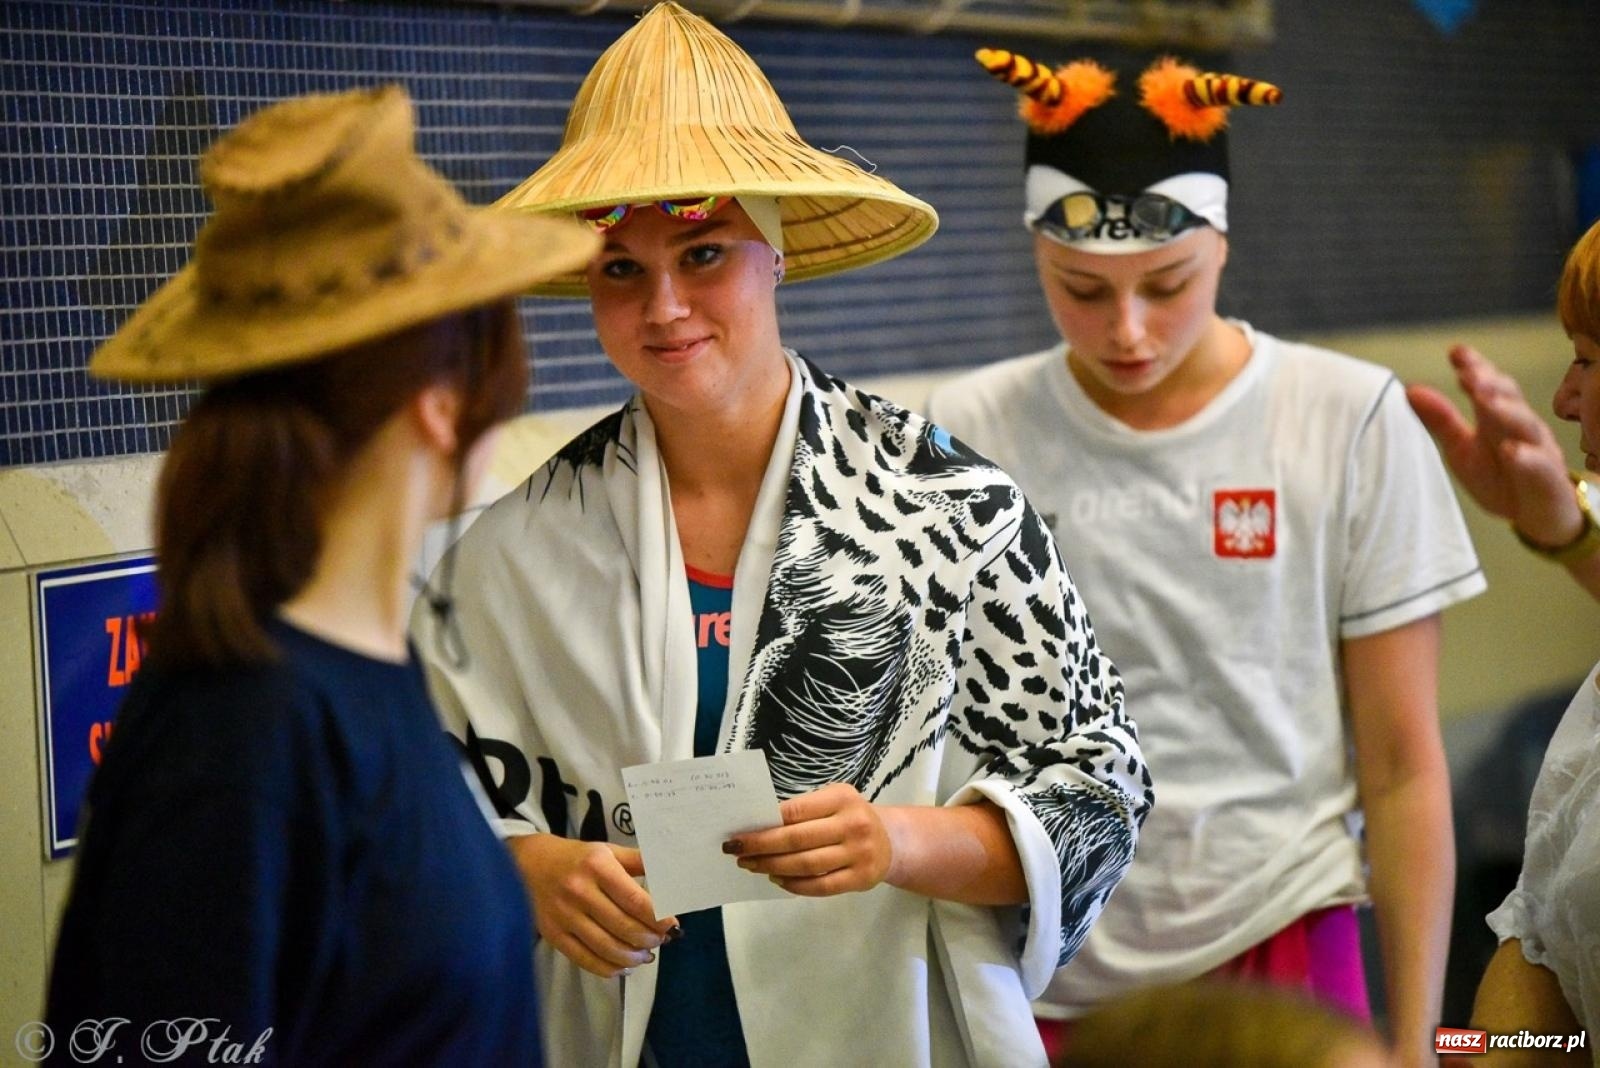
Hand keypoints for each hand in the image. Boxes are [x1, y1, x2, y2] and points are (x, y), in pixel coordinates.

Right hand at [508, 834, 677, 977]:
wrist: (527, 865)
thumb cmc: (576, 858)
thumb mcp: (608, 851)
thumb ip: (639, 862)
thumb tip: (671, 876)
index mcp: (598, 866)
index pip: (635, 900)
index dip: (658, 917)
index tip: (672, 924)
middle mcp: (580, 891)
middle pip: (624, 927)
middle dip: (649, 938)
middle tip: (661, 940)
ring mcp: (565, 916)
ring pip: (607, 948)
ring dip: (633, 957)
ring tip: (646, 955)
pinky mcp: (554, 935)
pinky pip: (585, 959)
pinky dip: (608, 968)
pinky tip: (622, 966)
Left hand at [725, 782, 898, 896]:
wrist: (890, 841)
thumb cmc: (849, 817)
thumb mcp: (832, 802)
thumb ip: (802, 811)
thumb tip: (758, 826)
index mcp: (842, 798)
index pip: (795, 811)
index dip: (764, 824)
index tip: (739, 832)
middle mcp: (852, 824)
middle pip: (797, 840)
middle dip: (761, 847)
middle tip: (736, 851)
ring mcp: (858, 854)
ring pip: (806, 865)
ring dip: (772, 867)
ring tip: (752, 865)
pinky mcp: (860, 879)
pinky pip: (820, 886)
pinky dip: (794, 885)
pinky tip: (777, 879)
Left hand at [1406, 344, 1578, 544]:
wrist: (1536, 517)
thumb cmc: (1498, 477)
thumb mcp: (1461, 449)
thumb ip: (1440, 421)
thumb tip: (1410, 389)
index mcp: (1497, 417)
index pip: (1489, 385)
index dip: (1475, 367)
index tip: (1456, 352)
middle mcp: (1520, 427)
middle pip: (1510, 397)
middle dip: (1489, 382)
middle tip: (1467, 373)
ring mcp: (1538, 451)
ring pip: (1526, 425)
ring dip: (1505, 410)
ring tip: (1483, 399)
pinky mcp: (1548, 479)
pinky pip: (1540, 465)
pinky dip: (1526, 457)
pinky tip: (1510, 451)